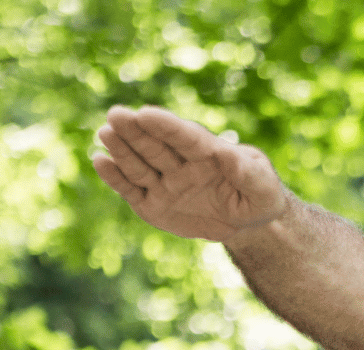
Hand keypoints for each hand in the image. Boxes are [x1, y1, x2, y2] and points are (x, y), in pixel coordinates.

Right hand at [91, 105, 287, 241]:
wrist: (247, 222)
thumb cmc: (260, 196)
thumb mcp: (263, 187)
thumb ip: (248, 172)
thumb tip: (227, 153)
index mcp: (209, 153)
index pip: (186, 137)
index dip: (167, 126)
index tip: (146, 113)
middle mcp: (182, 164)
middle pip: (156, 145)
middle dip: (137, 130)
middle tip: (116, 114)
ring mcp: (165, 183)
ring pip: (140, 164)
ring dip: (122, 149)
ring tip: (105, 132)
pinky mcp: (151, 204)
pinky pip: (131, 190)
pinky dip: (115, 177)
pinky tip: (100, 161)